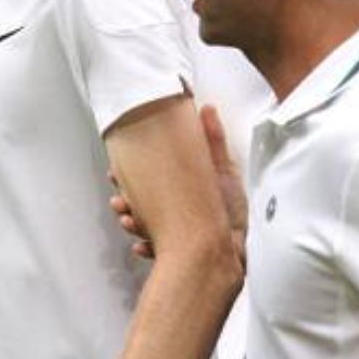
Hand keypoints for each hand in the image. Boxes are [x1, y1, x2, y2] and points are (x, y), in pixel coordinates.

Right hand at [110, 104, 246, 266]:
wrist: (243, 248)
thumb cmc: (232, 211)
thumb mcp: (223, 170)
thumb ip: (213, 140)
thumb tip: (206, 107)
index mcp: (175, 190)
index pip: (144, 179)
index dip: (126, 174)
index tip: (115, 171)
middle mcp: (167, 210)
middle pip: (136, 201)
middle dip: (123, 200)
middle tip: (118, 198)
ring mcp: (167, 231)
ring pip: (139, 224)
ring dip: (129, 222)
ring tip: (128, 220)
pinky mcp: (171, 251)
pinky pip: (154, 250)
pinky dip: (146, 248)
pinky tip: (142, 246)